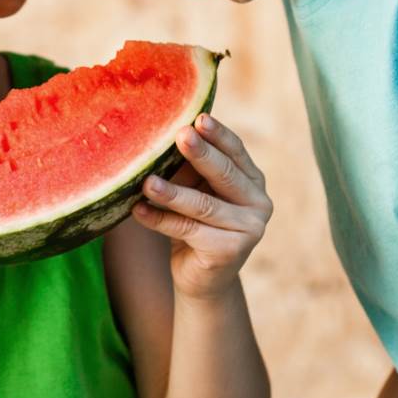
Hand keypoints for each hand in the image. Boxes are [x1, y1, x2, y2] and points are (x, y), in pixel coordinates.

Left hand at [132, 114, 270, 300]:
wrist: (202, 279)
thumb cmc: (196, 226)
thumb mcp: (195, 191)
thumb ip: (189, 170)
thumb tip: (159, 140)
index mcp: (253, 181)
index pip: (237, 152)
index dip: (218, 135)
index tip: (198, 118)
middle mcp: (259, 203)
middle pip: (225, 174)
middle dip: (201, 154)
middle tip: (180, 135)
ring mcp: (250, 229)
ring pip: (203, 205)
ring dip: (172, 193)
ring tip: (146, 182)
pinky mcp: (231, 251)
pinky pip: (189, 230)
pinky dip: (160, 220)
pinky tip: (138, 211)